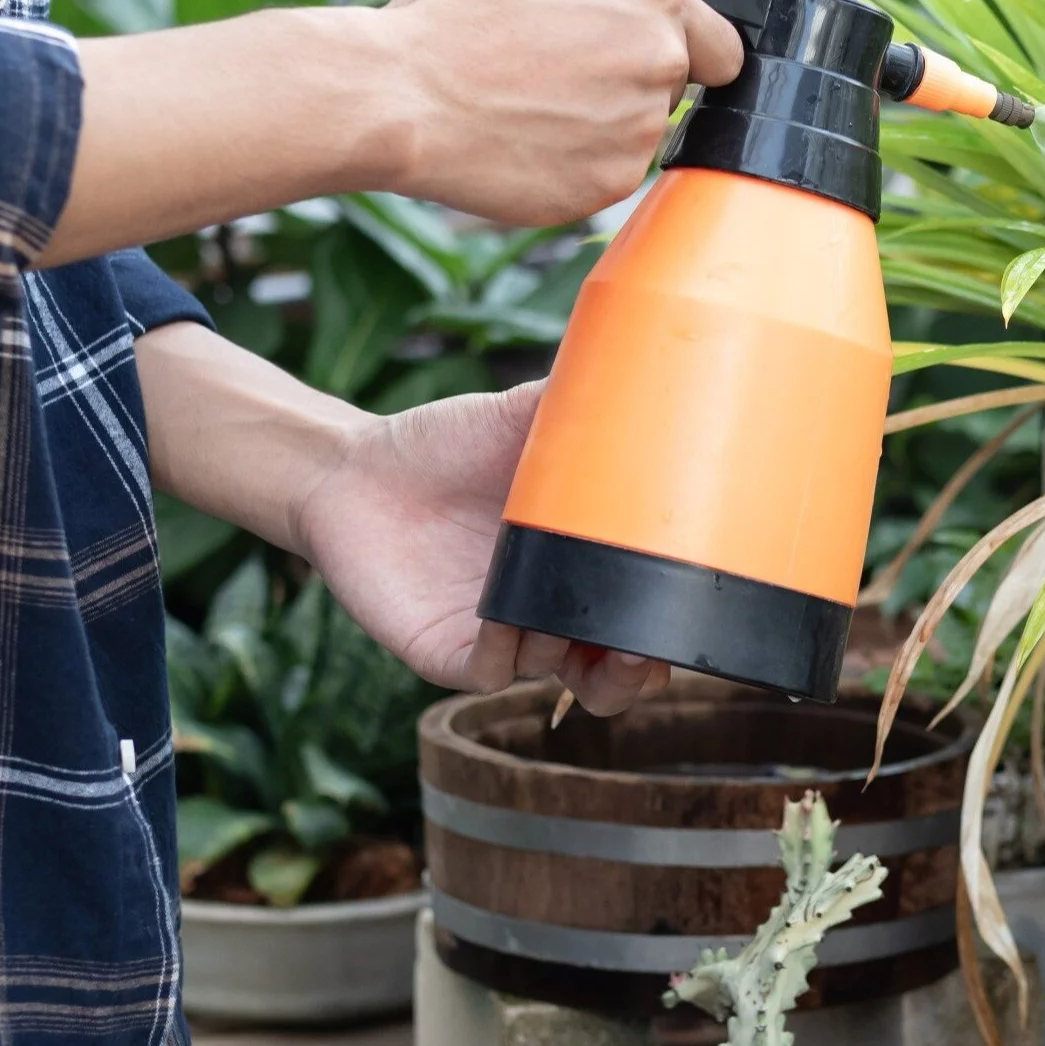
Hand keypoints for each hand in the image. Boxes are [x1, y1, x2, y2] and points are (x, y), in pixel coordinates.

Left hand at [295, 382, 673, 715]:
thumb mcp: (519, 418)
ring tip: (561, 615)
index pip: (641, 619)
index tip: (690, 611)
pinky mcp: (445, 650)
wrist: (354, 467)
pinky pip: (487, 672)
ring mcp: (498, 637)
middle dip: (633, 675)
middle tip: (642, 650)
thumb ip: (578, 405)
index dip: (670, 632)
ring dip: (567, 654)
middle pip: (609, 675)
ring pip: (554, 676)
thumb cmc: (445, 445)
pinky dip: (503, 654)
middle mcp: (546, 613)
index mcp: (577, 568)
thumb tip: (646, 369)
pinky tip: (504, 620)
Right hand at [373, 0, 745, 225]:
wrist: (402, 97)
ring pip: (640, 129)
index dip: (683, 38)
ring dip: (601, 116)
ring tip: (530, 94)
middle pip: (676, 84)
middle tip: (554, 59)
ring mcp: (635, 135)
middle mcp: (660, 69)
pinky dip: (575, 158)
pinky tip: (526, 132)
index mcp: (658, 0)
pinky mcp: (606, 187)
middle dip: (630, 71)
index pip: (723, 41)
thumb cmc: (460, 8)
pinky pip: (608, 172)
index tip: (629, 38)